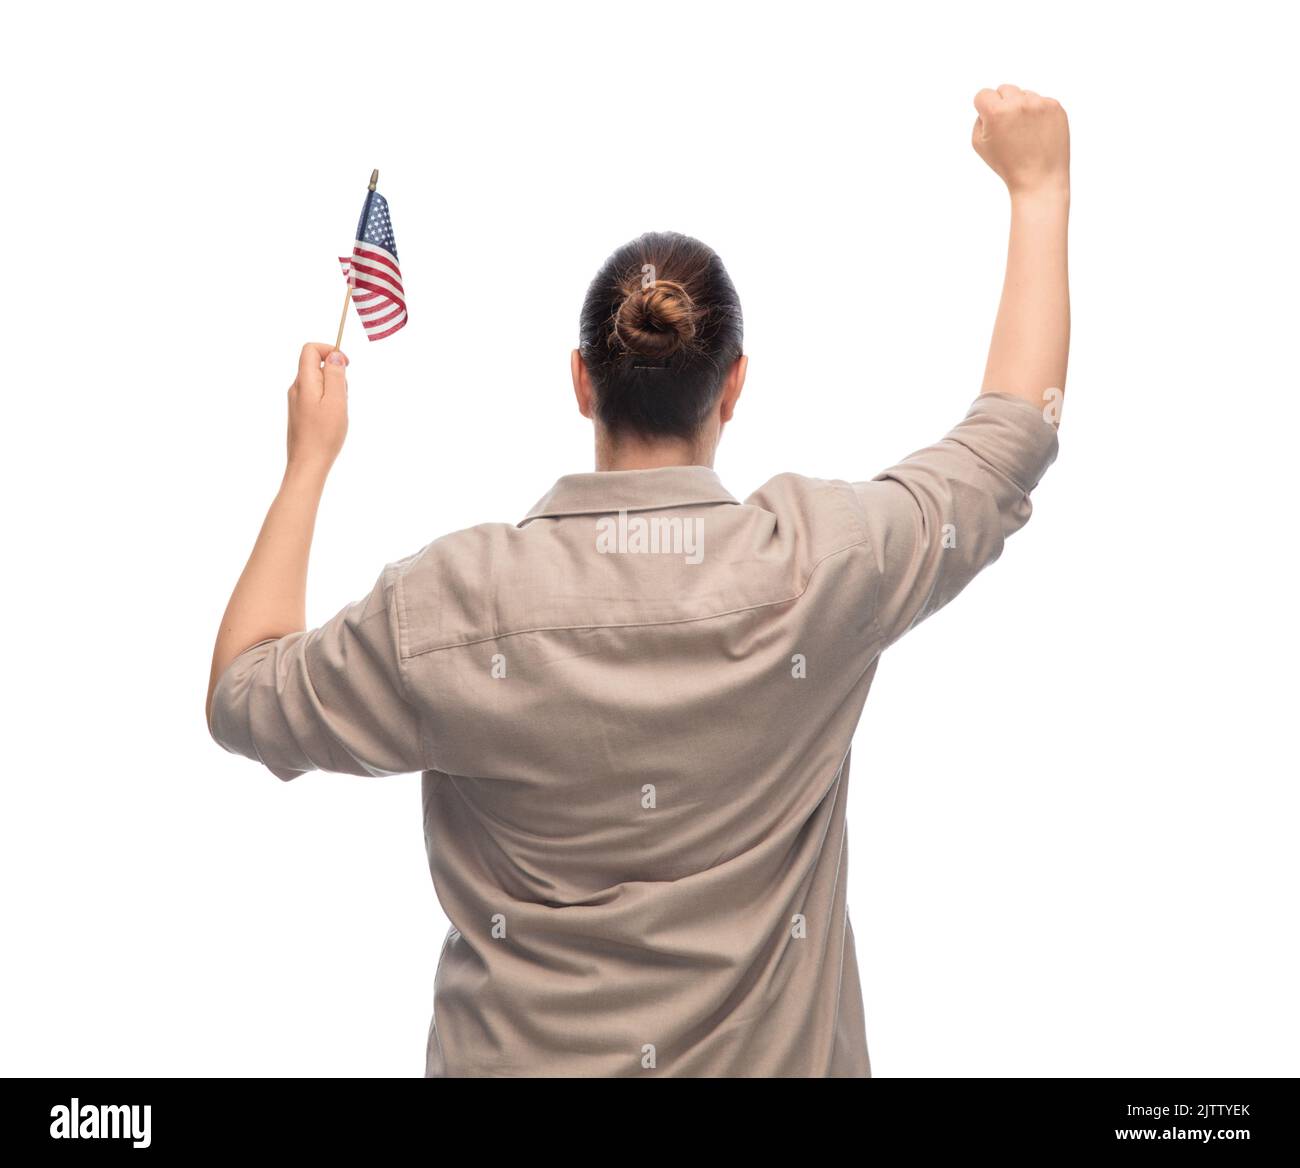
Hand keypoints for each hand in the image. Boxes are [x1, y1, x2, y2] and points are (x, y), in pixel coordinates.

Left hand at [286, 342, 348, 474]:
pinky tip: (332, 420)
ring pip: (318, 382)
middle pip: (315, 365)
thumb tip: (334, 355)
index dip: (329, 350)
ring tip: (338, 412)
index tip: (346, 365)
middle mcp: (296, 388)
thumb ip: (336, 375)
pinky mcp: (300, 413)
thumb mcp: (336, 401)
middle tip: (343, 396)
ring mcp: (297, 401)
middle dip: (335, 374)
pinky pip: (316, 397)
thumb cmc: (324, 435)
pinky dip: (328, 402)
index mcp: (304, 382)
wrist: (308, 465)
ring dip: (334, 390)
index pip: (310, 349)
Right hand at [972, 84, 1069, 197]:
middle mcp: (1018, 103)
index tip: (990, 122)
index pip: (983, 94)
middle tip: (1008, 129)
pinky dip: (1038, 114)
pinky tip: (1037, 133)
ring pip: (1024, 94)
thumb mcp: (979, 144)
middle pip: (1005, 89)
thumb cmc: (1007, 165)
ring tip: (1024, 133)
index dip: (983, 109)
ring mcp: (1040, 103)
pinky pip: (1041, 101)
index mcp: (996, 112)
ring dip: (1022, 108)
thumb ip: (980, 118)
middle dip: (1003, 105)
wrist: (1039, 179)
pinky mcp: (1056, 107)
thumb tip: (990, 103)